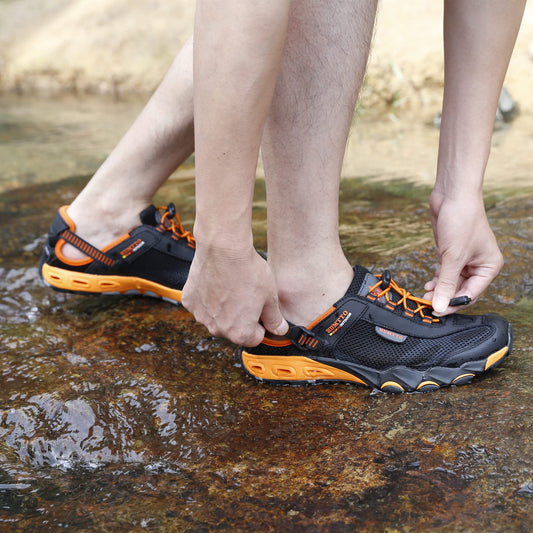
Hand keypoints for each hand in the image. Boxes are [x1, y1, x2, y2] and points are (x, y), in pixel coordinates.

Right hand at [181, 242, 288, 345]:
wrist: (223, 248)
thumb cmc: (248, 271)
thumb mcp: (270, 296)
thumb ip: (274, 318)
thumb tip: (279, 330)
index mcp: (240, 333)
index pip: (254, 338)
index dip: (260, 324)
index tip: (259, 310)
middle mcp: (218, 329)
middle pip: (233, 330)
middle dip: (240, 318)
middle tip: (246, 295)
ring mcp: (201, 316)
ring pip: (216, 318)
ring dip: (223, 309)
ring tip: (231, 287)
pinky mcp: (190, 302)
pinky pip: (203, 306)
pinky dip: (208, 298)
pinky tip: (217, 283)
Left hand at [423, 190, 503, 315]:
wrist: (452, 195)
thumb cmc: (462, 220)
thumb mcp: (453, 257)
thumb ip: (446, 284)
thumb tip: (439, 305)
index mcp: (489, 267)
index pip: (471, 294)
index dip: (453, 304)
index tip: (437, 311)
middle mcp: (478, 264)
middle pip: (461, 290)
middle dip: (444, 297)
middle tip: (427, 304)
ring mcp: (464, 259)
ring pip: (452, 282)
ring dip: (439, 290)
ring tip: (425, 295)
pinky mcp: (451, 253)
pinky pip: (445, 272)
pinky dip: (437, 279)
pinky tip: (428, 285)